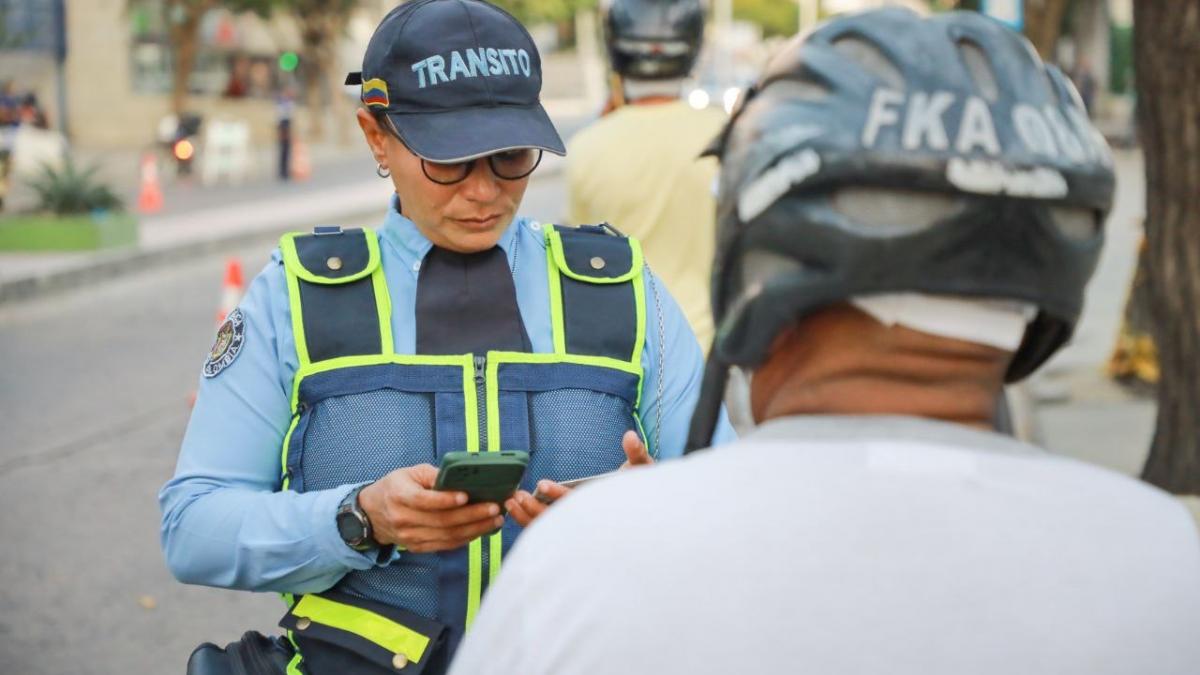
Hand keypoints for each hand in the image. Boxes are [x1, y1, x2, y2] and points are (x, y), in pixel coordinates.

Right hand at [357, 464, 504, 552]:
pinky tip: (482, 530)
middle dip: (471, 515)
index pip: (423, 500)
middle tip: (493, 508)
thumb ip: (433, 475)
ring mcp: (409, 537)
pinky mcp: (417, 547)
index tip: (466, 496)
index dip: (445, 499)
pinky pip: (445, 545)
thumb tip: (460, 477)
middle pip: (441, 520)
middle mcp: (402, 519)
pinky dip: (466, 538)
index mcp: (398, 495)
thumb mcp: (410, 473)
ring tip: (495, 519)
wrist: (373, 513)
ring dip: (474, 529)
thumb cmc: (397, 487)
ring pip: (446, 536)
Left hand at [506, 430, 652, 526]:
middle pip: (558, 523)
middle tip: (517, 496)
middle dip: (535, 510)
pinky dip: (532, 523)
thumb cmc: (644, 490)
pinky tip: (518, 511)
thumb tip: (629, 436)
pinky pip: (549, 533)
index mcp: (603, 508)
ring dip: (529, 519)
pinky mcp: (573, 529)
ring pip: (551, 531)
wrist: (647, 513)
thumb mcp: (644, 468)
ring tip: (511, 503)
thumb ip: (637, 453)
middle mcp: (590, 522)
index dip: (559, 495)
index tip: (542, 485)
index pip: (577, 505)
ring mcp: (581, 529)